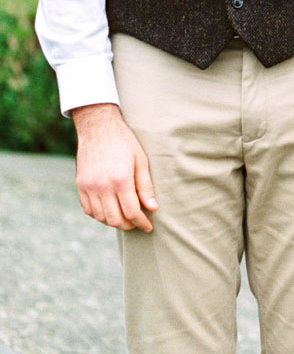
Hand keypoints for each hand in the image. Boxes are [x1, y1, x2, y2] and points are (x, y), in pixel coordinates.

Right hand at [72, 103, 157, 231]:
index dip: (141, 223)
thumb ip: (145, 186)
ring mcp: (89, 187)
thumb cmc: (124, 142)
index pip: (132, 212)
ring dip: (114, 221)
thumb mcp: (140, 160)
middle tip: (137, 222)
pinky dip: (99, 215)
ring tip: (125, 216)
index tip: (148, 226)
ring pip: (101, 217)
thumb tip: (152, 208)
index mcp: (121, 180)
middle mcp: (102, 186)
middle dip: (128, 225)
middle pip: (115, 220)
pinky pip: (88, 210)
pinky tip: (109, 209)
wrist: (98, 127)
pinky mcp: (80, 185)